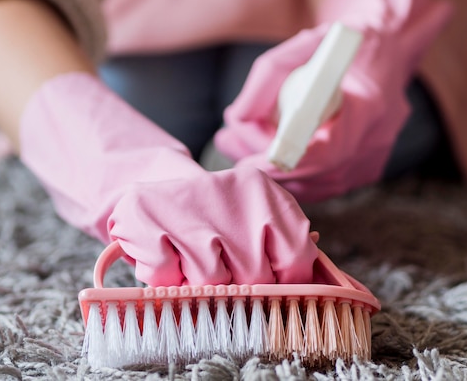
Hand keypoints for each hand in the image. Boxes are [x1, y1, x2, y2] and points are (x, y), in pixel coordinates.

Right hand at [108, 167, 318, 285]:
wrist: (146, 182)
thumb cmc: (207, 215)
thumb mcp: (248, 217)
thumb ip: (283, 243)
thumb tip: (321, 270)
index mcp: (260, 190)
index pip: (296, 254)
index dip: (285, 280)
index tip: (271, 283)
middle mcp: (226, 191)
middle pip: (254, 276)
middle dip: (236, 283)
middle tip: (219, 266)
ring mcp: (183, 205)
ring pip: (210, 282)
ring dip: (197, 282)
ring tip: (187, 257)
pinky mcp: (145, 219)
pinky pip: (168, 280)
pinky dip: (165, 279)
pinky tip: (165, 254)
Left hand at [215, 0, 451, 201]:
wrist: (389, 52)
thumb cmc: (344, 45)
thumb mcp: (305, 44)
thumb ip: (268, 76)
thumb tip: (235, 118)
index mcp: (368, 106)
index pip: (325, 155)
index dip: (284, 164)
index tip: (248, 163)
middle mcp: (374, 142)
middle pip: (310, 177)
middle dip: (263, 164)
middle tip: (228, 141)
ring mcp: (371, 163)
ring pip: (310, 187)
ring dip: (270, 169)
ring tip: (236, 140)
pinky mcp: (365, 173)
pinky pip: (318, 186)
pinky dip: (289, 173)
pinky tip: (263, 148)